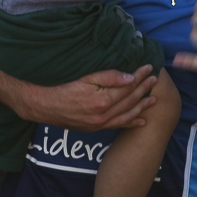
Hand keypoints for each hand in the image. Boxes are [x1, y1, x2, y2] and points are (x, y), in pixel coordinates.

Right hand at [17, 64, 159, 130]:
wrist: (42, 105)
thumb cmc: (61, 86)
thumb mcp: (85, 76)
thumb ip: (109, 77)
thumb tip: (130, 77)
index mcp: (102, 100)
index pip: (127, 87)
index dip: (139, 76)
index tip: (149, 68)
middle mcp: (103, 115)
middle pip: (129, 100)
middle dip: (144, 89)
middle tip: (155, 79)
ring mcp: (99, 124)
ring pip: (126, 115)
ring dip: (141, 107)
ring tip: (154, 99)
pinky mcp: (94, 128)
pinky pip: (117, 126)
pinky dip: (130, 122)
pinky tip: (141, 120)